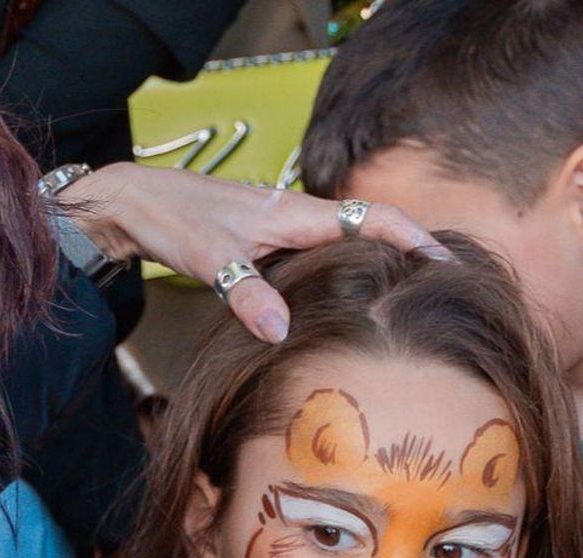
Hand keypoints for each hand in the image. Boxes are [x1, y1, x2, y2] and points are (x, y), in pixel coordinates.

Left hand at [61, 163, 441, 342]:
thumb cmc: (172, 218)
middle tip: (446, 288)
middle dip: (410, 253)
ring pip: (345, 245)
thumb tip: (282, 331)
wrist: (133, 201)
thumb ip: (246, 294)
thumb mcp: (209, 259)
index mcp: (295, 214)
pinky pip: (319, 257)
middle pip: (370, 231)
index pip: (372, 220)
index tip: (449, 264)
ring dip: (379, 264)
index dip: (414, 240)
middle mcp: (297, 218)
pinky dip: (344, 274)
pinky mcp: (266, 244)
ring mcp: (283, 230)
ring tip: (410, 299)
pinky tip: (347, 301)